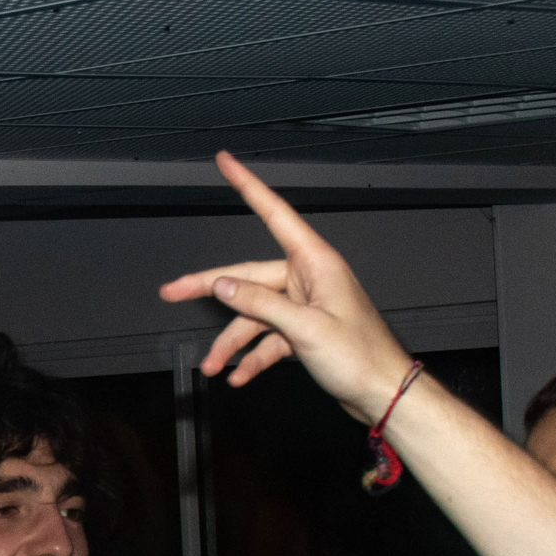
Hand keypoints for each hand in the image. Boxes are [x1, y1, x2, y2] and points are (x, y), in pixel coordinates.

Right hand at [158, 152, 420, 422]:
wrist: (384, 393)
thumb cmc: (359, 357)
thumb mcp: (305, 328)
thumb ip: (261, 304)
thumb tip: (223, 285)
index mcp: (315, 264)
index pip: (274, 214)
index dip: (247, 186)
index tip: (226, 162)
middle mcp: (309, 280)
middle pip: (248, 278)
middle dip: (209, 291)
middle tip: (171, 292)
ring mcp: (306, 307)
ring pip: (254, 316)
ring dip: (232, 343)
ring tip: (213, 366)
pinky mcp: (304, 332)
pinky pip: (268, 339)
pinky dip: (252, 357)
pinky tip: (238, 376)